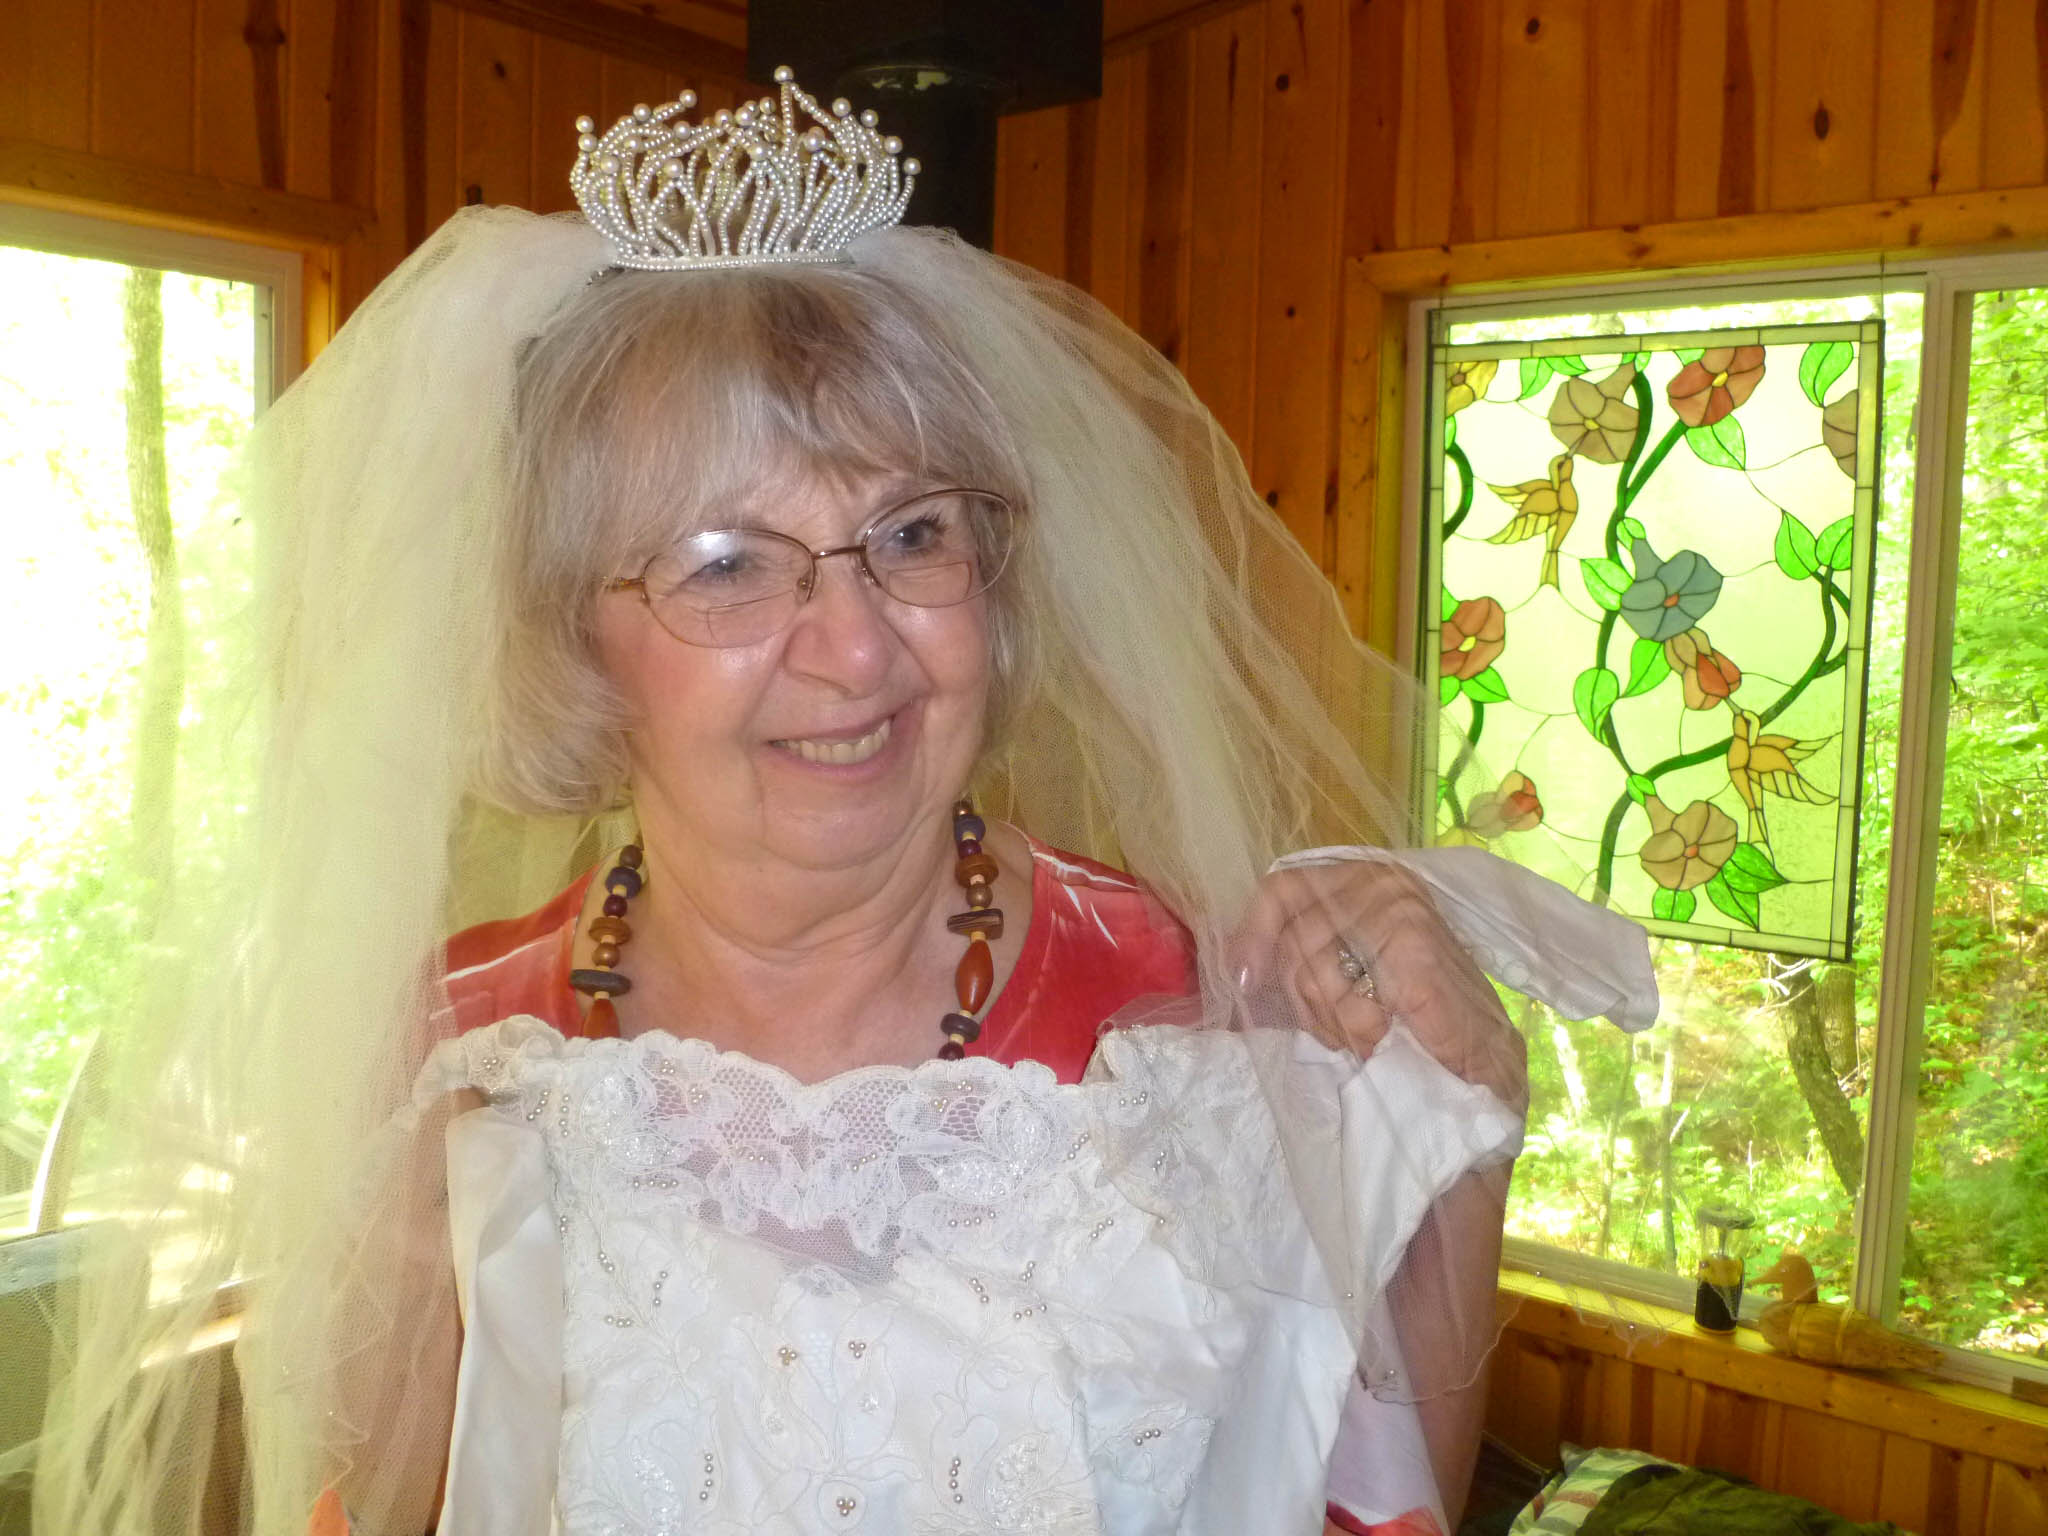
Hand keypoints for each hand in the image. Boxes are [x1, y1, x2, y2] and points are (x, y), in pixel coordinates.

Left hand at [1230, 859, 1526, 1107]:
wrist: (1489, 1070)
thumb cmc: (1417, 1023)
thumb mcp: (1345, 977)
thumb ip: (1299, 957)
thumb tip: (1236, 968)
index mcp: (1366, 877)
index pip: (1282, 888)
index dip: (1254, 934)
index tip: (1243, 979)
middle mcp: (1383, 881)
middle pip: (1293, 941)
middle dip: (1308, 999)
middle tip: (1349, 1027)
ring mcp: (1399, 910)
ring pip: (1313, 974)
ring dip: (1337, 1021)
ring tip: (1376, 1032)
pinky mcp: (1414, 951)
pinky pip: (1351, 1003)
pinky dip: (1363, 1030)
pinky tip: (1387, 1037)